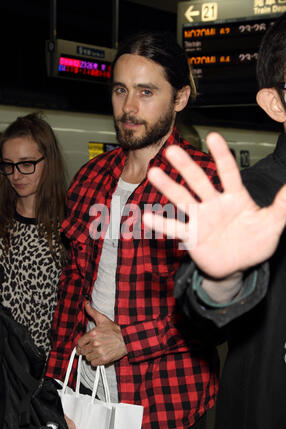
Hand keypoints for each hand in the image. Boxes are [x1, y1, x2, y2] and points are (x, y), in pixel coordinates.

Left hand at [76, 302, 126, 365]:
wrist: (126, 339)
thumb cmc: (114, 330)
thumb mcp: (103, 319)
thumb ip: (92, 312)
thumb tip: (86, 303)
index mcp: (93, 334)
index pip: (79, 343)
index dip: (81, 344)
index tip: (84, 344)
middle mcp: (95, 343)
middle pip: (82, 351)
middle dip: (85, 349)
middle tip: (91, 347)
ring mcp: (99, 352)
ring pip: (87, 357)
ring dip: (90, 355)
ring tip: (97, 351)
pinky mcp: (104, 359)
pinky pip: (93, 363)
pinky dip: (95, 361)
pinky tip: (100, 355)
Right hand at [143, 132, 285, 277]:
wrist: (237, 266)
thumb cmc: (254, 242)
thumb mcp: (271, 225)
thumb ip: (280, 206)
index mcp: (235, 198)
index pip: (228, 173)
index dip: (221, 155)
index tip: (213, 136)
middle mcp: (214, 204)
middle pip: (199, 181)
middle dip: (186, 166)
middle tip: (172, 151)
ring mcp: (201, 219)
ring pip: (183, 199)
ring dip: (169, 187)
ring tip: (154, 173)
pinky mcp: (192, 236)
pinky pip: (175, 229)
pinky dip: (162, 224)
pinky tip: (148, 217)